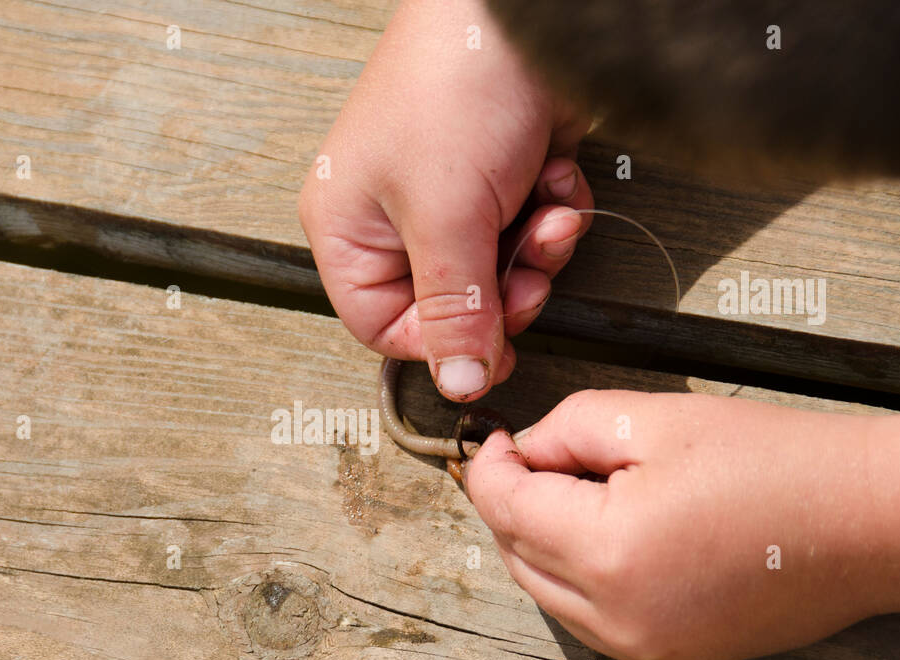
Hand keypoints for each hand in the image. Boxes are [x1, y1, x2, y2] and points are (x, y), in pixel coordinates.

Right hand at [299, 0, 591, 400]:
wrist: (529, 7)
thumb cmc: (456, 83)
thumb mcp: (449, 216)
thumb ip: (454, 309)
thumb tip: (456, 382)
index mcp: (347, 228)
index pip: (385, 327)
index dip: (442, 344)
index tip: (494, 349)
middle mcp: (393, 216)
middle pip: (451, 303)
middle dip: (503, 288)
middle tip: (527, 269)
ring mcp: (450, 193)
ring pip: (499, 269)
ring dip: (537, 248)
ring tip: (544, 208)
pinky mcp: (500, 174)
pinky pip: (529, 227)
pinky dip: (552, 208)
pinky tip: (551, 172)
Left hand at [464, 391, 899, 659]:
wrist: (867, 523)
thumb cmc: (771, 462)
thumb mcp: (654, 419)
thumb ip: (567, 430)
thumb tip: (522, 452)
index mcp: (605, 552)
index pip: (504, 510)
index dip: (487, 468)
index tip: (493, 438)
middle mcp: (614, 617)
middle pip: (515, 555)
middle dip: (509, 503)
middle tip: (529, 457)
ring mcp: (641, 648)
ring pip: (544, 593)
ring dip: (536, 543)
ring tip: (568, 490)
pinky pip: (587, 619)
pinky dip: (573, 578)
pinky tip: (600, 535)